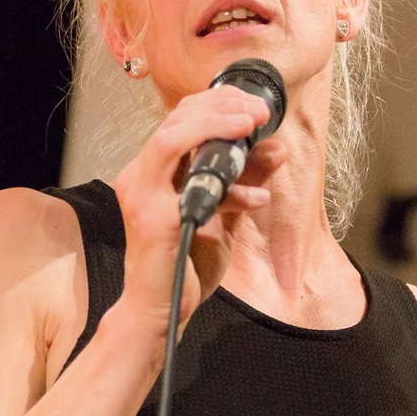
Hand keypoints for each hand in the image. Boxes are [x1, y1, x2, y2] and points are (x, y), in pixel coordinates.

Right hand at [113, 85, 282, 329]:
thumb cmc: (184, 266)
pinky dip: (226, 180)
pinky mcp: (152, 216)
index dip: (219, 103)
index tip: (256, 108)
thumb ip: (245, 180)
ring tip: (252, 124)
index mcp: (154, 171)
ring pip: (172, 136)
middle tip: (261, 111)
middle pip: (177, 118)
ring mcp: (142, 194)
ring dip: (216, 124)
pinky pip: (188, 181)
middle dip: (223, 106)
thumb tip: (276, 149)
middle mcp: (140, 176)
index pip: (182, 118)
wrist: (162, 312)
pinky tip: (256, 193)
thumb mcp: (224, 214)